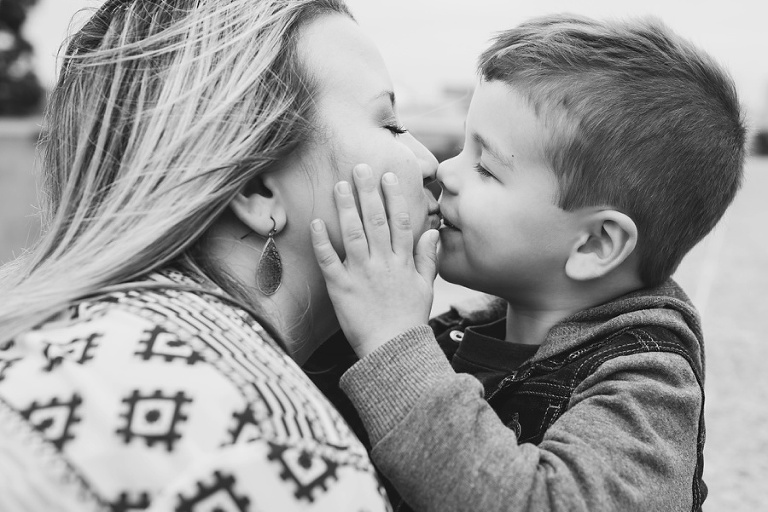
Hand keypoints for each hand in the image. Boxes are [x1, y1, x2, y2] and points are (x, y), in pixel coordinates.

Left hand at [310, 164, 438, 357]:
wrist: (393, 351)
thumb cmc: (408, 320)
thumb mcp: (425, 288)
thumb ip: (427, 258)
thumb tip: (432, 231)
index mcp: (403, 262)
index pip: (400, 222)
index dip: (394, 197)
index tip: (388, 176)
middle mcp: (382, 263)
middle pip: (376, 221)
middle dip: (368, 192)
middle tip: (360, 167)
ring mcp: (361, 274)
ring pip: (354, 234)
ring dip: (346, 207)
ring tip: (340, 185)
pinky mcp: (341, 288)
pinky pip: (329, 261)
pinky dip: (322, 242)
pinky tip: (316, 222)